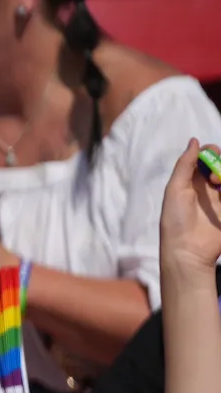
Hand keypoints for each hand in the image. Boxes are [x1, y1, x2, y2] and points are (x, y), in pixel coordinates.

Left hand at [159, 138, 220, 268]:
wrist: (187, 251)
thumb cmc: (175, 220)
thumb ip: (185, 165)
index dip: (211, 153)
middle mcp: (207, 188)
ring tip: (219, 186)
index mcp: (190, 181)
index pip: (206, 158)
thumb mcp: (175, 189)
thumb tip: (195, 140)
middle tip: (215, 178)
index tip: (211, 156)